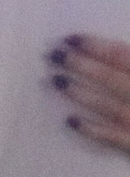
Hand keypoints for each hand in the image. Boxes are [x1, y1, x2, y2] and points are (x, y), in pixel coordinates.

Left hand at [55, 34, 129, 153]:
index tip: (71, 39)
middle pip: (114, 78)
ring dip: (83, 94)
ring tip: (56, 81)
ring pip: (112, 106)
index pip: (124, 56)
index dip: (97, 46)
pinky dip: (94, 129)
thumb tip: (114, 52)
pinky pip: (116, 137)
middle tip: (53, 55)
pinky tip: (71, 121)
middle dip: (83, 65)